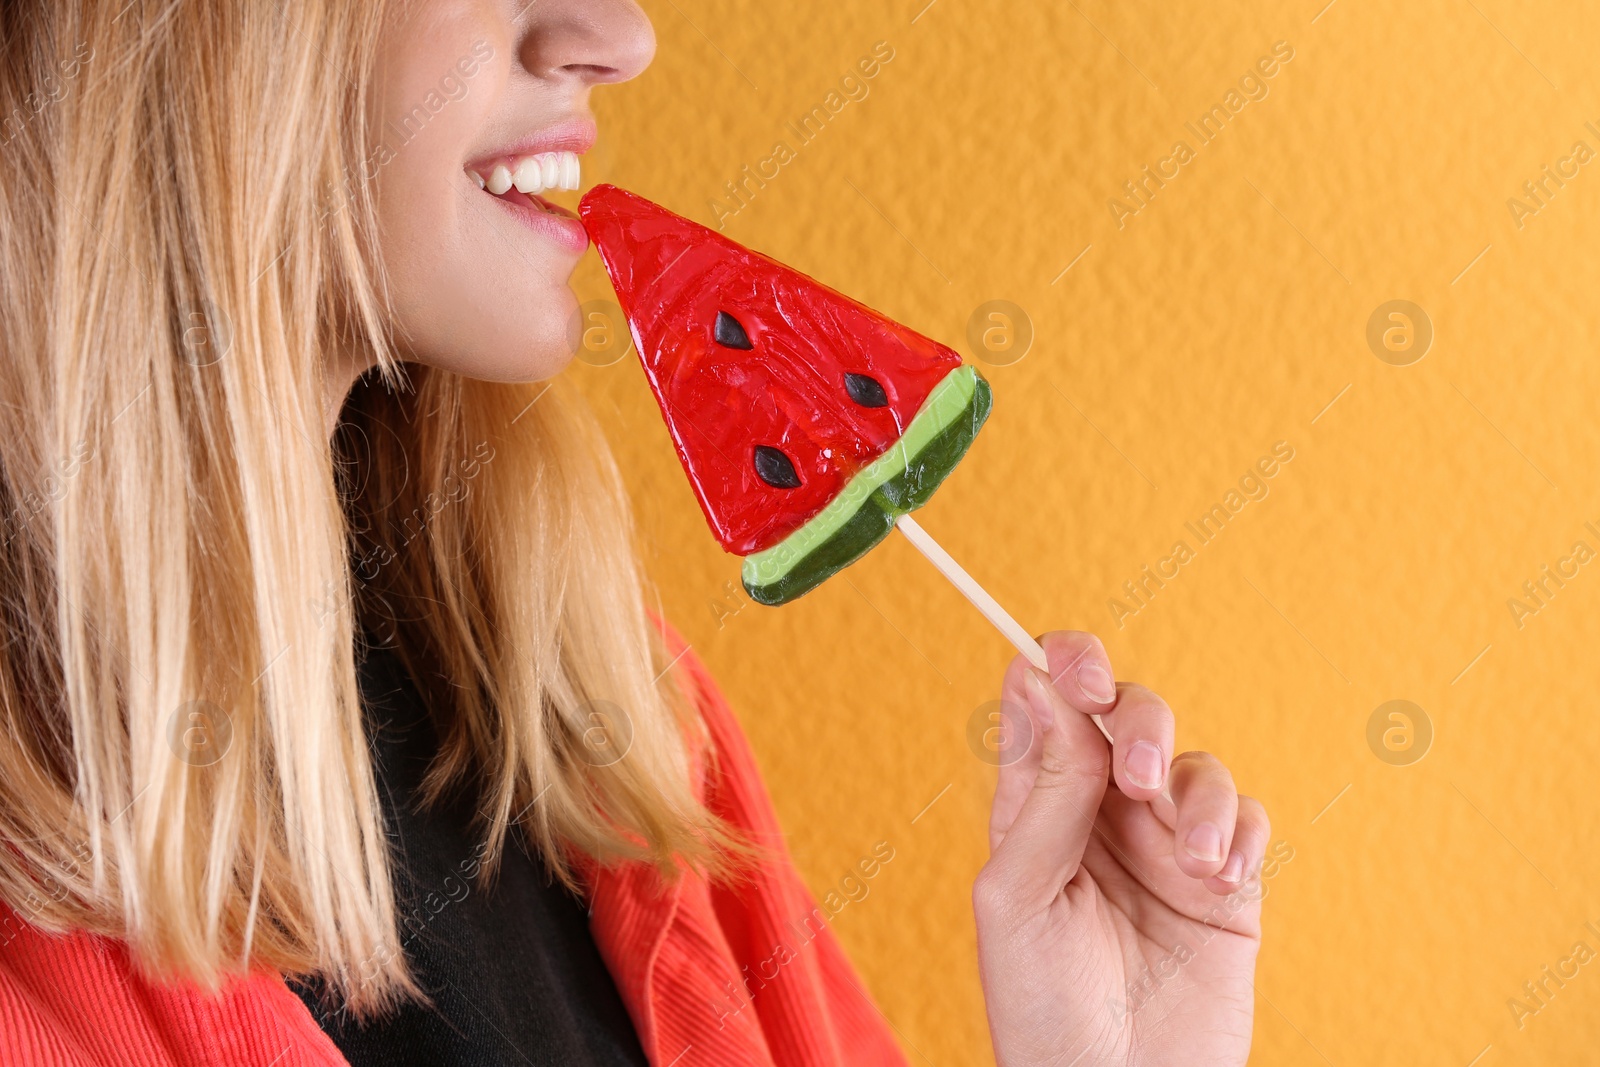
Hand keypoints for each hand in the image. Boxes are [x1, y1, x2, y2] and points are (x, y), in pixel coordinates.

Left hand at [973, 631, 1267, 1065]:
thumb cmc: (1042, 1009)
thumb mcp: (1020, 896)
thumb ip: (1045, 793)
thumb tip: (1044, 685)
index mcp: (1034, 805)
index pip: (1048, 700)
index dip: (1066, 667)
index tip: (1079, 677)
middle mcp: (1099, 811)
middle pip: (1128, 713)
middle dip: (1141, 723)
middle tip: (1138, 774)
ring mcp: (1163, 845)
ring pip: (1195, 763)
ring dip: (1198, 797)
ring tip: (1191, 862)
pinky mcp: (1224, 884)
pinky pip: (1246, 820)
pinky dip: (1239, 835)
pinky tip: (1220, 879)